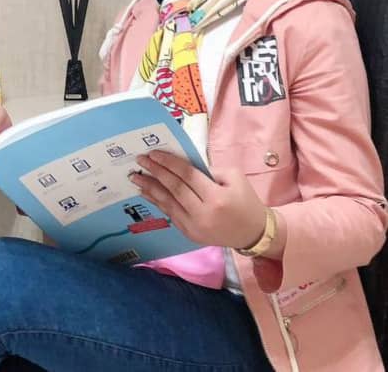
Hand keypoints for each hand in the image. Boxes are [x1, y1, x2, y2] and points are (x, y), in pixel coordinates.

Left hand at [130, 150, 266, 249]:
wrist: (253, 232)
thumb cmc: (245, 199)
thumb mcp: (233, 177)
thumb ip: (208, 170)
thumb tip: (182, 164)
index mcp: (216, 197)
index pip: (187, 176)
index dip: (169, 163)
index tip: (153, 153)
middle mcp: (202, 214)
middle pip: (174, 189)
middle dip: (156, 173)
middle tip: (140, 160)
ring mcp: (194, 227)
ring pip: (168, 204)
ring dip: (150, 188)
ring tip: (136, 177)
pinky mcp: (190, 235)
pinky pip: (171, 214)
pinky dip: (158, 202)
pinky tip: (147, 192)